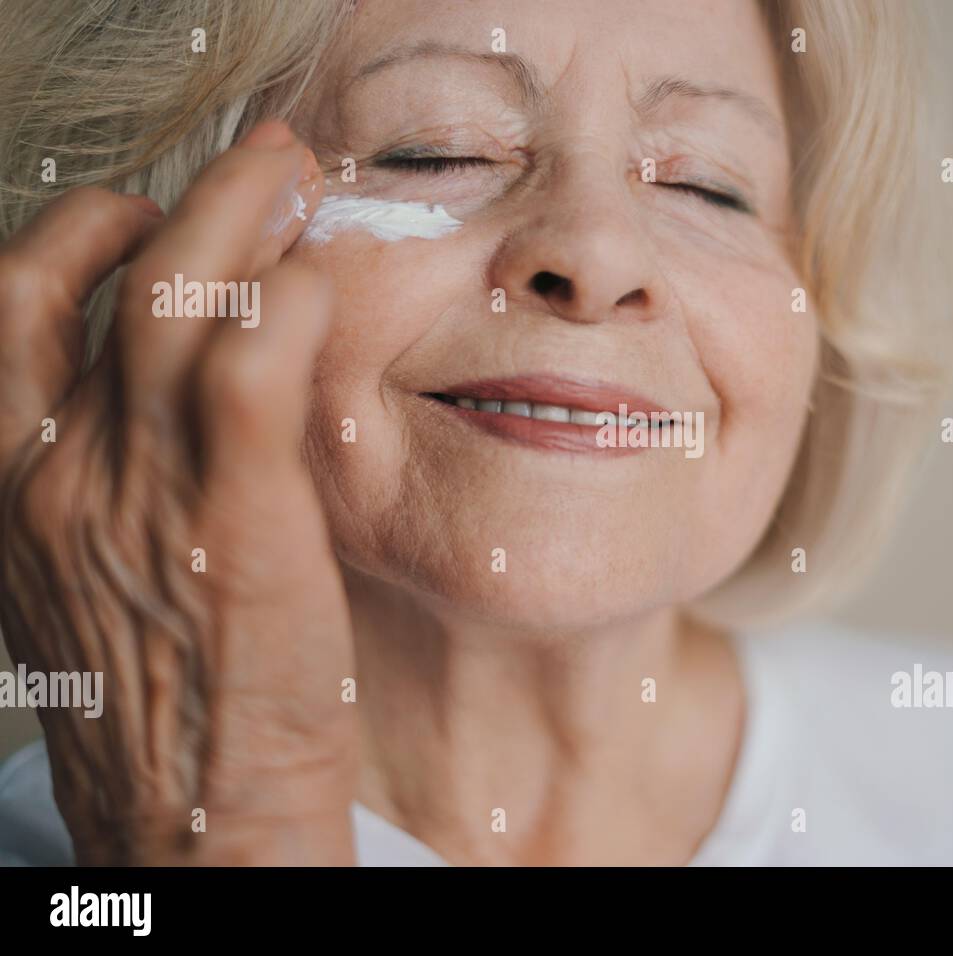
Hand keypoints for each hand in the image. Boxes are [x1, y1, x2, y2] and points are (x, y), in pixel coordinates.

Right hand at [0, 120, 358, 864]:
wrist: (196, 829)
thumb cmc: (163, 706)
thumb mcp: (90, 583)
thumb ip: (105, 485)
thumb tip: (160, 401)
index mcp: (7, 490)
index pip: (8, 313)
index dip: (73, 238)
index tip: (144, 212)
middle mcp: (57, 476)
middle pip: (102, 280)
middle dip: (183, 196)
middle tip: (255, 160)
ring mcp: (142, 494)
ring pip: (177, 301)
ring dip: (242, 218)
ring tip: (297, 178)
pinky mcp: (235, 522)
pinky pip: (251, 374)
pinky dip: (284, 305)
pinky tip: (319, 280)